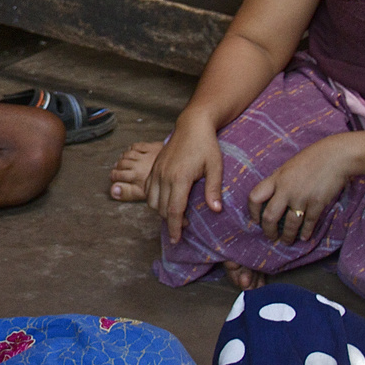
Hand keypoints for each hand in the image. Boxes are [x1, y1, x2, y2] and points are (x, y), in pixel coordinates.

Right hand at [144, 113, 224, 236]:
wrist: (192, 125)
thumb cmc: (206, 145)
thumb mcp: (215, 166)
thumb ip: (213, 189)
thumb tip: (216, 210)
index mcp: (180, 177)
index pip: (174, 210)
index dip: (175, 227)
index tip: (177, 239)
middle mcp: (164, 176)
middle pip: (162, 208)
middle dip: (171, 222)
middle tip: (183, 227)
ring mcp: (157, 171)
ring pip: (152, 201)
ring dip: (161, 212)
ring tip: (175, 215)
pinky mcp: (154, 167)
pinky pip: (148, 190)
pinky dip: (154, 200)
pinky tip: (165, 201)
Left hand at [247, 133, 359, 242]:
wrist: (336, 156)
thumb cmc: (313, 158)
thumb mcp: (289, 166)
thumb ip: (280, 181)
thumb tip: (273, 195)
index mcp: (276, 178)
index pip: (255, 197)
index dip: (252, 212)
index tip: (255, 221)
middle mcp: (286, 189)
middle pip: (270, 216)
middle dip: (268, 231)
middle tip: (271, 237)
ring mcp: (301, 197)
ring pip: (290, 224)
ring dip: (287, 236)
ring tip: (287, 241)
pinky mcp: (317, 203)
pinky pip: (308, 223)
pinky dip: (306, 232)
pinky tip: (304, 237)